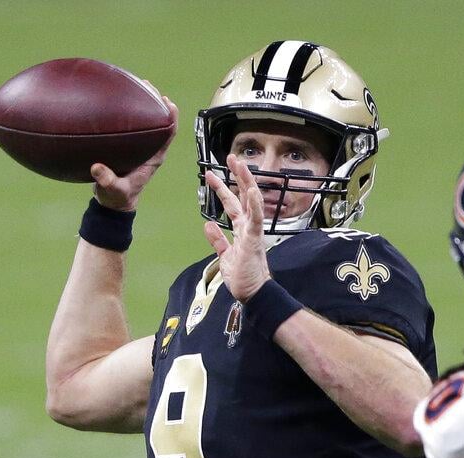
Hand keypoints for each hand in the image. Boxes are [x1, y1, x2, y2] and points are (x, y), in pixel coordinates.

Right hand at [91, 93, 178, 211]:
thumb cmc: (117, 196)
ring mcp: (142, 146)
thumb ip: (106, 180)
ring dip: (145, 103)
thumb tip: (97, 169)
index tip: (166, 101)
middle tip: (147, 85)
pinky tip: (119, 99)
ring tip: (136, 85)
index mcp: (154, 157)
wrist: (113, 202)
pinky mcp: (131, 146)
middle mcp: (151, 149)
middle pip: (161, 121)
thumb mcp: (112, 189)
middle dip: (156, 102)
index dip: (171, 116)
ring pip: (149, 120)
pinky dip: (130, 111)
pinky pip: (135, 125)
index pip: (169, 133)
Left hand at [202, 154, 271, 302]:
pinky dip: (254, 204)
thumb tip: (208, 225)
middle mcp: (248, 227)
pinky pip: (255, 219)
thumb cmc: (243, 277)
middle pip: (243, 196)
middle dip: (237, 176)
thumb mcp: (225, 256)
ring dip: (245, 182)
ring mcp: (252, 231)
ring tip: (240, 164)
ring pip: (250, 201)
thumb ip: (217, 240)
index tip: (214, 174)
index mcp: (242, 230)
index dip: (224, 188)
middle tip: (232, 157)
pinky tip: (252, 190)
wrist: (253, 293)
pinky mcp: (254, 239)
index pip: (233, 204)